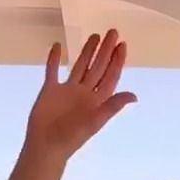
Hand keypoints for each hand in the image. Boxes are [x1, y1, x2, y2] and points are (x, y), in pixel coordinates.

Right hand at [24, 30, 136, 164]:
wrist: (46, 146)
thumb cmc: (72, 138)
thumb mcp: (95, 121)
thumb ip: (112, 106)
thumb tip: (134, 96)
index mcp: (97, 100)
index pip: (110, 77)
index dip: (117, 61)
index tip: (122, 45)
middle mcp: (84, 93)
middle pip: (97, 67)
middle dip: (105, 51)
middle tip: (113, 32)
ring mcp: (67, 91)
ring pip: (79, 66)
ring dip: (86, 52)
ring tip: (94, 36)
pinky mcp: (50, 90)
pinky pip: (52, 71)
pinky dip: (53, 59)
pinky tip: (57, 46)